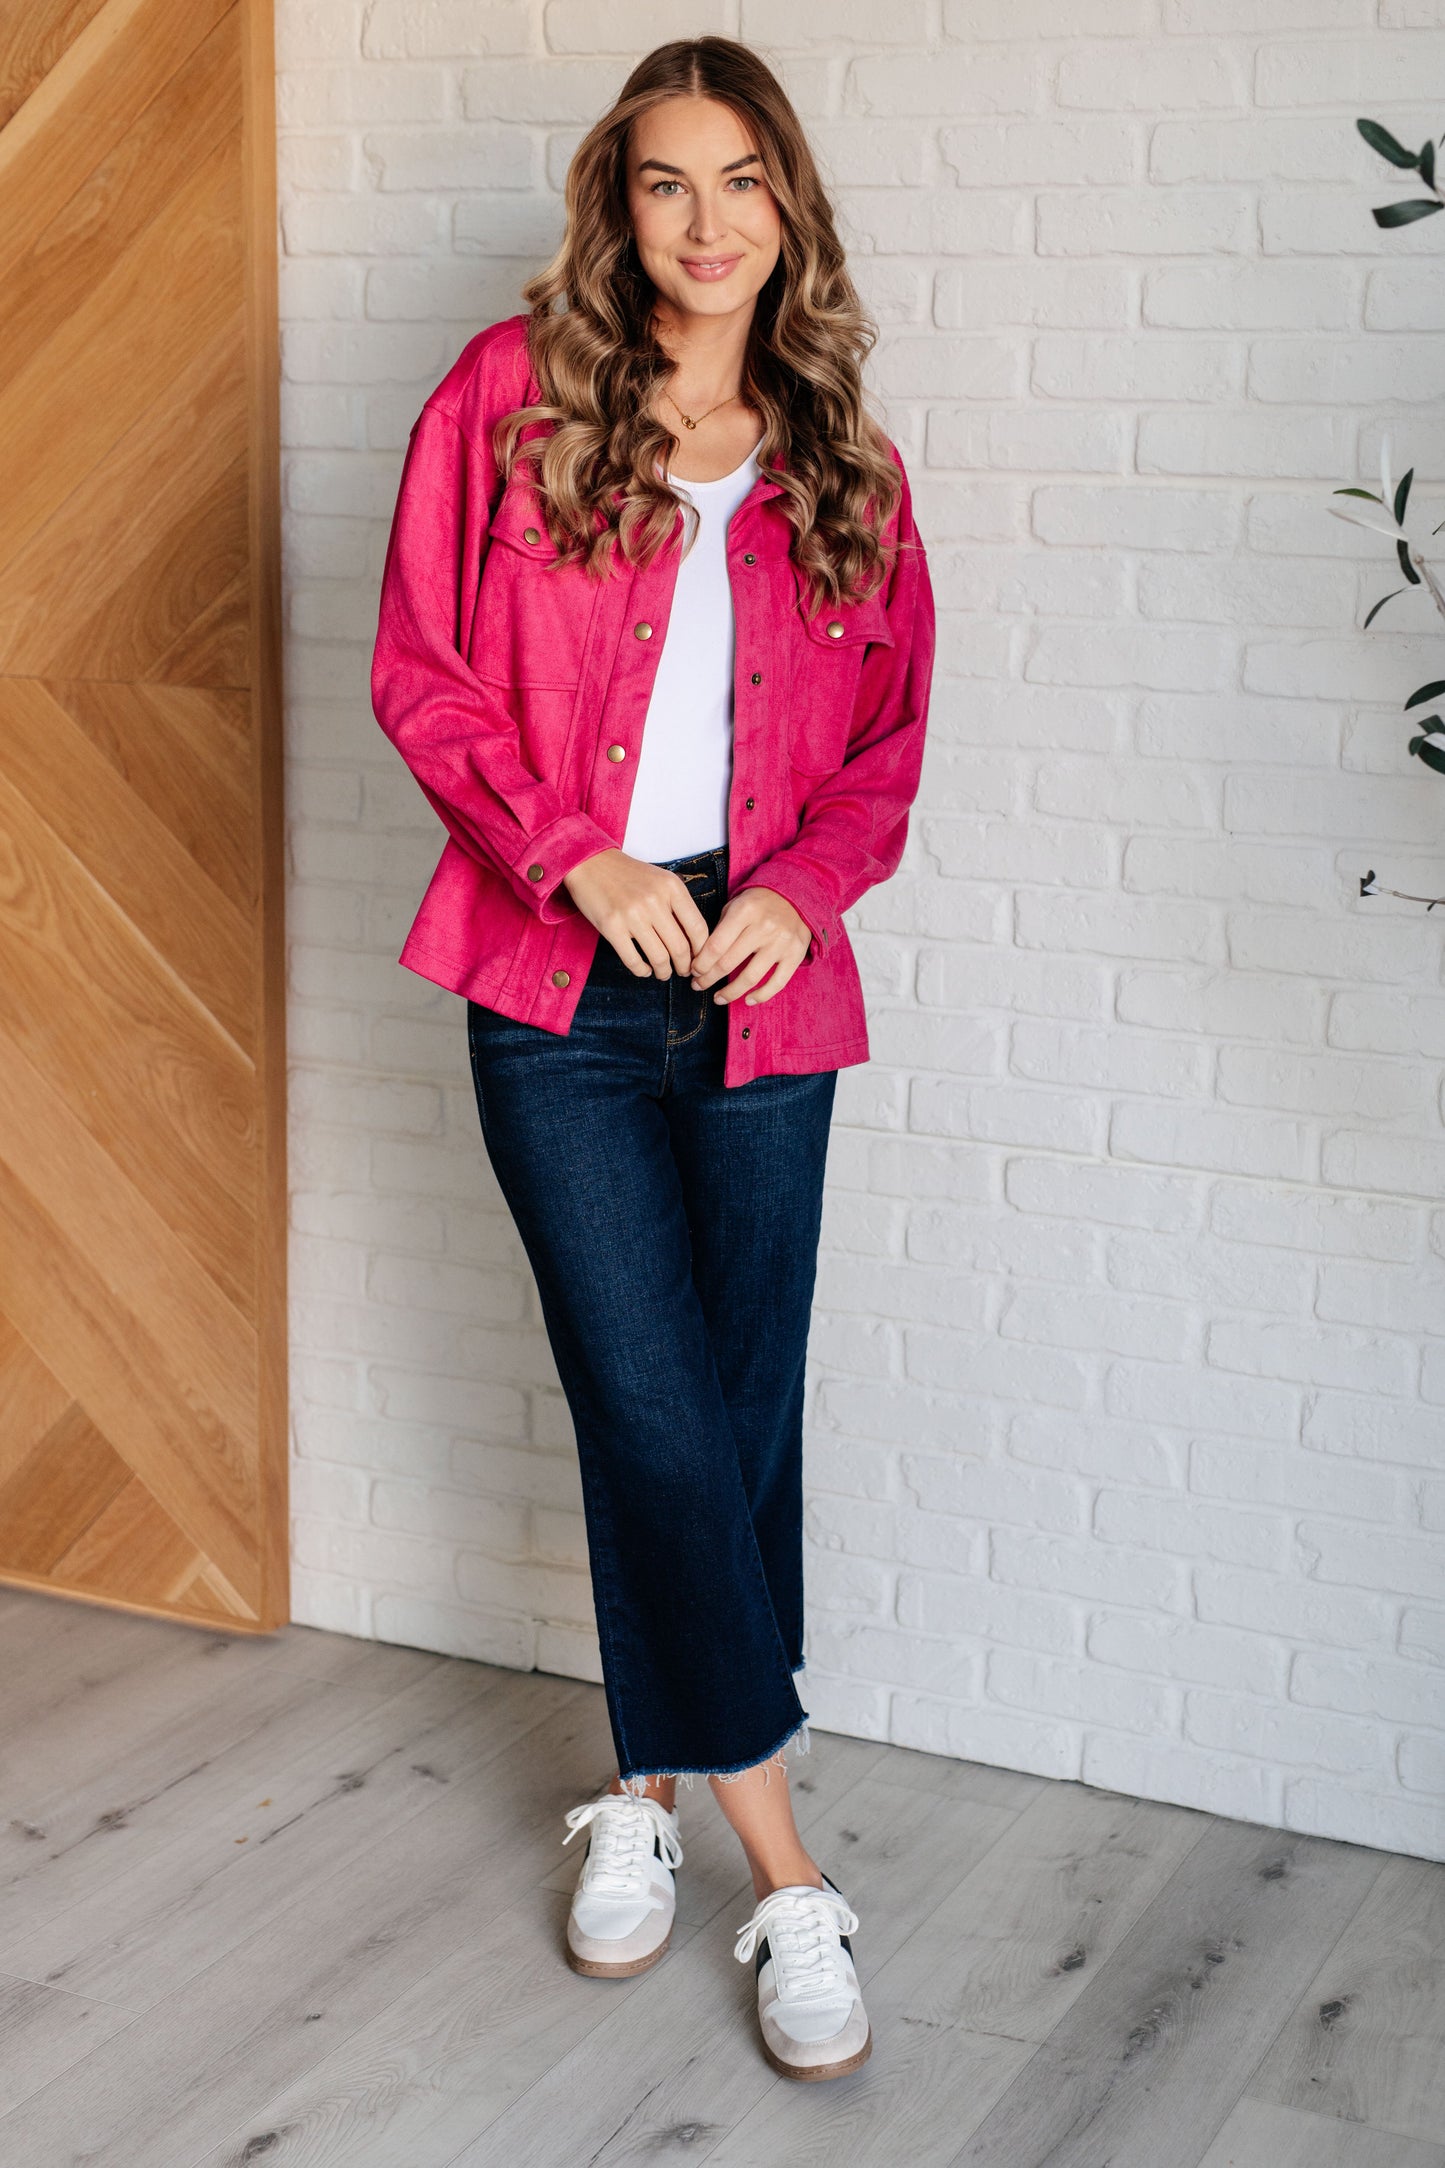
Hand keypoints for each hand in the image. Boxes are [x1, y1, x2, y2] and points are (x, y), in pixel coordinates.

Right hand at [561, 848, 709, 977]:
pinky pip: (633, 960)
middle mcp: (654, 901)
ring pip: (659, 957)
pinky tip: (645, 970)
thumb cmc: (629, 875)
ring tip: (664, 973)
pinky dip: (642, 971)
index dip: (701, 951)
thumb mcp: (660, 880)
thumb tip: (693, 941)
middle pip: (680, 947)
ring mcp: (632, 915)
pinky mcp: (611, 927)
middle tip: (683, 971)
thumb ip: (677, 905)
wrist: (591, 863)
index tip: (698, 959)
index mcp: (672, 887)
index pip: (698, 928)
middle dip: (684, 966)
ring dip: (664, 972)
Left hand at [689, 886, 810, 1006]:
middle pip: (729, 963)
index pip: (716, 945)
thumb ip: (720, 928)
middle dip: (708, 978)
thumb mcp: (736, 905)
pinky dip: (761, 996)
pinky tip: (748, 1000)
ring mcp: (781, 943)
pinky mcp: (796, 954)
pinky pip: (777, 983)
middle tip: (698, 985)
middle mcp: (764, 927)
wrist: (797, 894)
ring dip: (730, 993)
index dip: (701, 963)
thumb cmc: (760, 903)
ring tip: (718, 998)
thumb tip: (702, 958)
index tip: (693, 971)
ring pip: (750, 977)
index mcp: (745, 911)